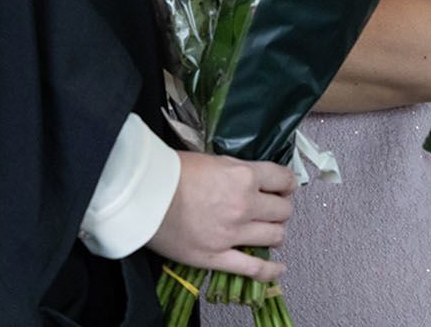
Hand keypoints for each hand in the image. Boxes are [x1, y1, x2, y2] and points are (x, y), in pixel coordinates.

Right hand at [147, 152, 294, 282]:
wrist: (144, 195)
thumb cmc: (169, 172)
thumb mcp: (210, 159)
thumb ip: (233, 170)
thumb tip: (245, 177)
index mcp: (243, 176)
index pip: (283, 180)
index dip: (287, 184)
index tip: (284, 188)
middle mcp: (244, 205)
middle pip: (283, 211)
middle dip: (281, 209)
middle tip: (273, 209)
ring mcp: (233, 234)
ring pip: (275, 237)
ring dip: (276, 233)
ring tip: (269, 232)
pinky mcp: (218, 257)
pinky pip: (254, 268)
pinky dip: (270, 270)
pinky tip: (277, 268)